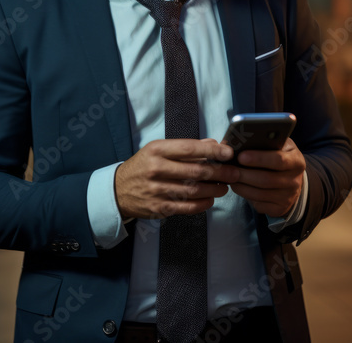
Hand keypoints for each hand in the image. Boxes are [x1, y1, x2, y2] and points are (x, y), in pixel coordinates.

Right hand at [114, 138, 239, 219]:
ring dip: (214, 189)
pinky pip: (187, 207)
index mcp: (157, 150)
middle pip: (196, 171)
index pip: (189, 148)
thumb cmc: (142, 166)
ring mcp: (157, 190)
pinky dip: (203, 204)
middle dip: (220, 172)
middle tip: (234, 173)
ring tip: (224, 187)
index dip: (212, 150)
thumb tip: (213, 143)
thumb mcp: (157, 150)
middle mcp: (156, 169)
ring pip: (194, 190)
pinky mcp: (159, 208)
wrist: (118, 190)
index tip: (229, 152)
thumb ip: (184, 147)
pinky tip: (210, 199)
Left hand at [228, 138, 304, 217]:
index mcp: (296, 161)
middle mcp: (295, 181)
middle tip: (229, 169)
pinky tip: (238, 187)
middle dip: (245, 174)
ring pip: (260, 194)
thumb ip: (264, 142)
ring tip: (230, 177)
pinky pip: (259, 204)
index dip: (259, 158)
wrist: (291, 181)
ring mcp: (288, 197)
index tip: (241, 156)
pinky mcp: (279, 209)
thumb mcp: (278, 146)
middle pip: (267, 179)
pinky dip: (245, 196)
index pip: (279, 160)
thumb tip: (236, 143)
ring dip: (241, 186)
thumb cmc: (279, 157)